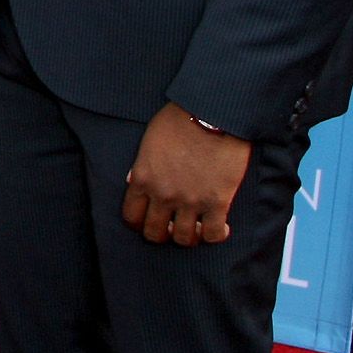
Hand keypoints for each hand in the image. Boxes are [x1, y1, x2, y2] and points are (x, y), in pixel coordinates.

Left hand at [123, 102, 253, 245]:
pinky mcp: (217, 202)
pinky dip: (216, 235)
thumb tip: (135, 182)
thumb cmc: (180, 120)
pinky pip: (212, 234)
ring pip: (183, 238)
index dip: (139, 222)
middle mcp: (162, 195)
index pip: (131, 216)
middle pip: (154, 233)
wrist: (212, 113)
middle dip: (161, 234)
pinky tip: (220, 227)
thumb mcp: (149, 141)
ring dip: (189, 236)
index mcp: (142, 179)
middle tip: (171, 227)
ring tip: (195, 227)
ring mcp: (189, 201)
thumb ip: (142, 166)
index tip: (148, 220)